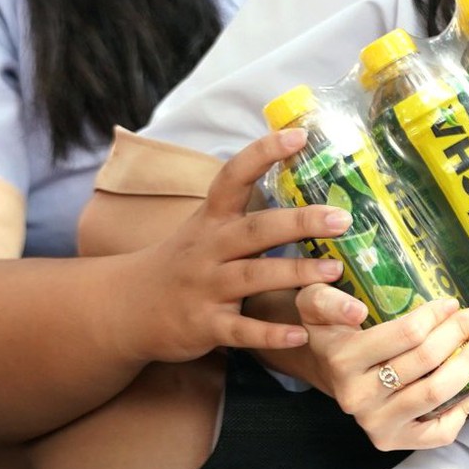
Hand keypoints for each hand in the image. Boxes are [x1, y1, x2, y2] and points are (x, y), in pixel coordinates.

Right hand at [128, 128, 351, 363]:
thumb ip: (247, 213)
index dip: (264, 153)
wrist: (128, 307)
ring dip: (294, 273)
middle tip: (341, 218)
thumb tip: (300, 185)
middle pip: (255, 230)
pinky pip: (241, 329)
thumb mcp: (207, 229)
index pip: (235, 176)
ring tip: (334, 271)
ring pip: (252, 277)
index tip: (299, 135)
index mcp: (212, 219)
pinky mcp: (205, 325)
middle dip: (298, 222)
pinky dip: (270, 333)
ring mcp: (205, 287)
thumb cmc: (184, 262)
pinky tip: (301, 332)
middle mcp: (208, 248)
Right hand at [298, 283, 468, 450]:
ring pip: (437, 394)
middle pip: (426, 362)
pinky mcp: (393, 441)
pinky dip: (465, 407)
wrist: (323, 368)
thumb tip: (357, 310)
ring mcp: (376, 423)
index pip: (406, 335)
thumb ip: (330, 300)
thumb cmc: (330, 330)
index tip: (454, 302)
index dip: (436, 316)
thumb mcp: (317, 303)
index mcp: (343, 359)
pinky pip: (440, 431)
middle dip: (461, 334)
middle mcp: (358, 397)